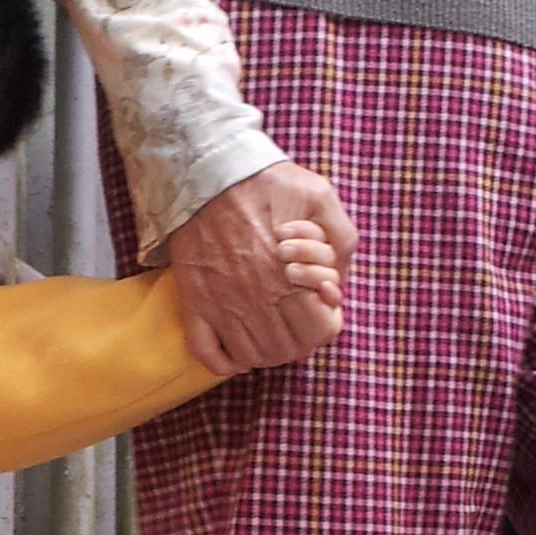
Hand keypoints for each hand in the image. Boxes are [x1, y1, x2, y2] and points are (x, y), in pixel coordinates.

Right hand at [170, 164, 356, 375]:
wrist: (206, 172)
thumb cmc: (265, 183)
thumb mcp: (320, 197)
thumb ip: (342, 237)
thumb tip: (340, 280)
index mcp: (290, 275)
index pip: (320, 331)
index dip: (327, 323)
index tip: (320, 308)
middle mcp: (256, 297)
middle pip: (288, 349)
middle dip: (300, 340)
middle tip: (297, 321)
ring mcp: (221, 304)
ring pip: (252, 357)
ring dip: (266, 353)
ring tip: (270, 332)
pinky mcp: (193, 302)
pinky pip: (207, 353)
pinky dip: (224, 363)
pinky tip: (237, 352)